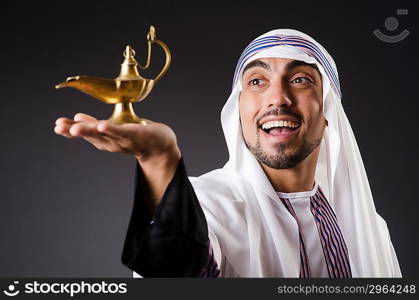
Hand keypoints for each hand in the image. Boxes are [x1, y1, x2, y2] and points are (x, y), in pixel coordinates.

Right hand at [54, 112, 180, 211]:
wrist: (161, 146)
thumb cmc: (136, 136)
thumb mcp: (112, 130)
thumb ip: (94, 125)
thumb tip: (76, 117)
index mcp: (105, 140)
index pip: (85, 134)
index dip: (70, 130)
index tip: (57, 125)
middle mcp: (112, 142)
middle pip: (92, 136)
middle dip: (76, 131)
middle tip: (59, 127)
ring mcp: (125, 140)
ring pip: (105, 135)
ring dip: (90, 131)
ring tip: (75, 126)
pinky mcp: (138, 135)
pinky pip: (124, 133)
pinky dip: (112, 130)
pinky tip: (102, 125)